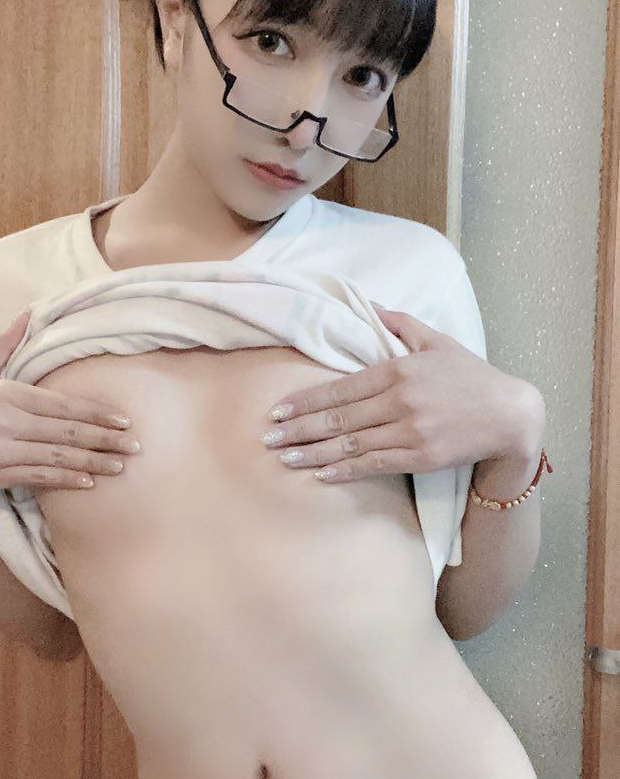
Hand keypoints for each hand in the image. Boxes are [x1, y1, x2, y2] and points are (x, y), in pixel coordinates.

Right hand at [0, 311, 138, 491]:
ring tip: (120, 465)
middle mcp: (6, 425)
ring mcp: (1, 453)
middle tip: (134, 445)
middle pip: (66, 433)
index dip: (95, 413)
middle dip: (104, 440)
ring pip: (57, 458)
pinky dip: (65, 481)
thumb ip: (6, 344)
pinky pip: (38, 479)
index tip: (122, 419)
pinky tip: (88, 482)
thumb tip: (30, 313)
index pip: (62, 405)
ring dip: (92, 463)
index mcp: (5, 395)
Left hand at [261, 305, 536, 481]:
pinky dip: (345, 470)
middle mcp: (400, 401)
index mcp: (399, 370)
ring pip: (351, 444)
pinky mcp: (422, 457)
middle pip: (339, 418)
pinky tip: (321, 474)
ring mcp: (411, 431)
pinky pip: (375, 465)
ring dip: (313, 453)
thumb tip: (368, 305)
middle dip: (299, 429)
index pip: (340, 388)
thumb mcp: (437, 341)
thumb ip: (400, 323)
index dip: (306, 402)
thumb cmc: (471, 377)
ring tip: (284, 458)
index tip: (278, 410)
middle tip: (267, 438)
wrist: (511, 415)